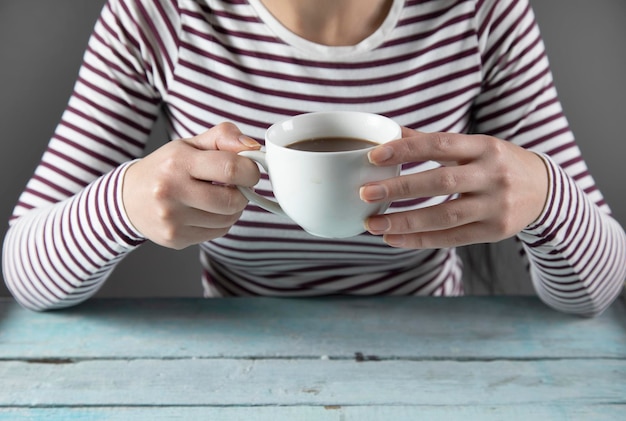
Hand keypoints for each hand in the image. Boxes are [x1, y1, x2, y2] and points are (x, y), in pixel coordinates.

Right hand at [122, 123, 260, 248]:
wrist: (127, 199)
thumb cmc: (164, 168)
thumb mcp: (189, 145)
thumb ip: (223, 137)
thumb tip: (253, 146)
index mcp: (177, 162)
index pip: (231, 169)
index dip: (250, 170)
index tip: (250, 170)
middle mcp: (172, 192)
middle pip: (233, 200)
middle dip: (244, 193)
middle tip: (236, 186)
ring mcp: (173, 219)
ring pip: (228, 219)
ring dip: (233, 209)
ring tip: (218, 197)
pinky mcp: (176, 239)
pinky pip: (218, 233)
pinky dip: (220, 222)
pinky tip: (206, 211)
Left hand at [360, 127, 548, 248]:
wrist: (544, 191)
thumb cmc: (498, 163)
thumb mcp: (474, 145)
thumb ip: (434, 142)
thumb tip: (391, 132)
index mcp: (484, 147)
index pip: (440, 144)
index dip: (407, 149)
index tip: (374, 156)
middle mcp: (492, 175)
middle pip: (441, 182)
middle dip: (400, 188)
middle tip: (365, 193)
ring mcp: (495, 206)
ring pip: (445, 216)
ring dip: (404, 222)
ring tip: (372, 224)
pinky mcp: (494, 231)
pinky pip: (451, 239)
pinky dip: (420, 240)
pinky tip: (393, 239)